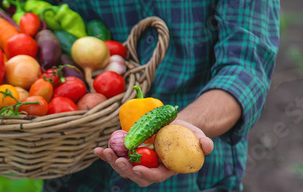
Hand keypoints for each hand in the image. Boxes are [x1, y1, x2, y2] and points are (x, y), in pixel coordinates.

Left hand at [94, 120, 212, 186]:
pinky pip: (116, 155)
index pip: (155, 177)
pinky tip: (96, 150)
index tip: (137, 168)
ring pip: (123, 166)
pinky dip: (105, 154)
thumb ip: (203, 142)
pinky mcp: (128, 152)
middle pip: (135, 175)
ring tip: (104, 152)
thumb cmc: (186, 132)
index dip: (146, 175)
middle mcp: (150, 168)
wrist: (174, 125)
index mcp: (165, 169)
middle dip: (125, 170)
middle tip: (118, 160)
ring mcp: (138, 161)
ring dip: (112, 162)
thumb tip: (207, 146)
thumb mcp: (197, 135)